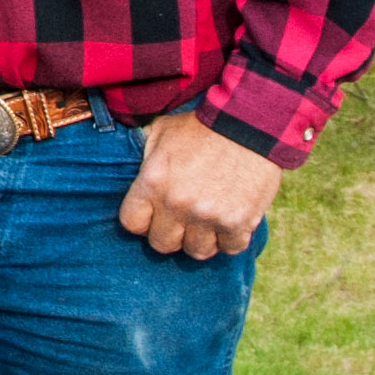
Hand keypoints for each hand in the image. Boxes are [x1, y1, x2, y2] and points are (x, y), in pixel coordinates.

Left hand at [116, 112, 280, 259]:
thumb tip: (125, 165)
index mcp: (153, 182)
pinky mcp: (239, 221)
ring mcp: (208, 216)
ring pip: (197, 251)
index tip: (153, 213)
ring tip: (206, 222)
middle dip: (170, 232)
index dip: (142, 220)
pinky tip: (230, 222)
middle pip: (162, 244)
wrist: (249, 122)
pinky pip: (230, 249)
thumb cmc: (201, 126)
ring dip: (201, 238)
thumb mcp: (161, 132)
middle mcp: (177, 203)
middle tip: (181, 219)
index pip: (131, 223)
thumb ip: (144, 156)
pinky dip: (231, 239)